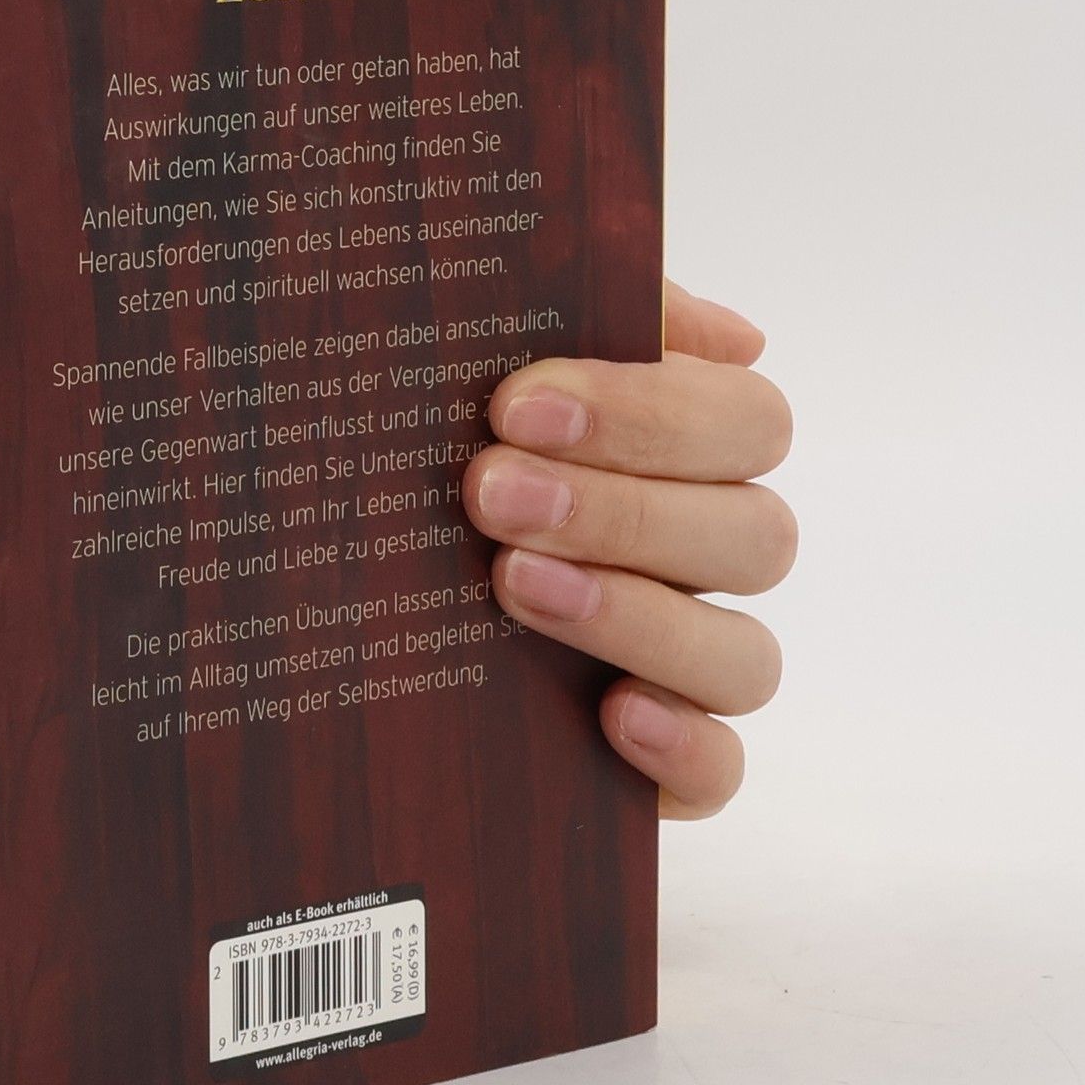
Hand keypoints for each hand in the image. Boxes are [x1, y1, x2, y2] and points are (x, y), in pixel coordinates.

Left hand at [460, 282, 794, 818]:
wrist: (330, 583)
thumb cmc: (432, 447)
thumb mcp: (484, 361)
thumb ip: (591, 314)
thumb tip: (734, 334)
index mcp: (689, 453)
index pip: (747, 421)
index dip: (649, 412)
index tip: (516, 404)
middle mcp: (704, 559)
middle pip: (753, 536)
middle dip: (620, 509)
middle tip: (487, 491)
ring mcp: (689, 666)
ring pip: (744, 655)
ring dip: (637, 615)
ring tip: (512, 585)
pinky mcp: (662, 764)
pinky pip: (721, 771)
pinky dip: (684, 748)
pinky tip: (612, 715)